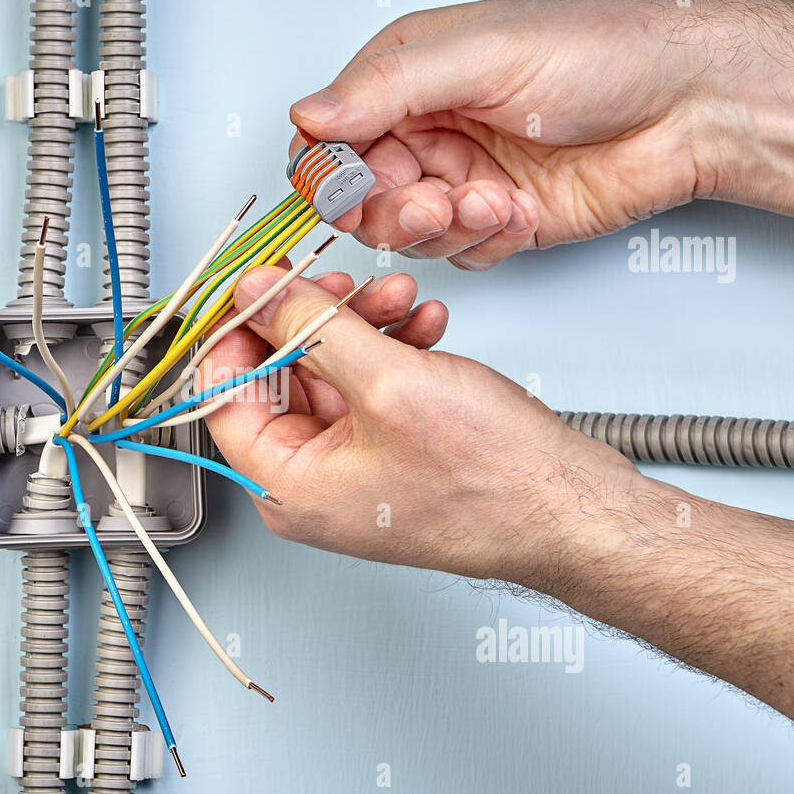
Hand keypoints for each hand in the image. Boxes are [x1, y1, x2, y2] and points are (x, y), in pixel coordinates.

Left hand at [201, 266, 641, 584]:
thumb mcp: (389, 383)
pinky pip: (370, 389)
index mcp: (286, 487)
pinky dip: (391, 350)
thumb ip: (311, 328)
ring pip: (330, 374)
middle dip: (313, 319)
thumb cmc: (494, 483)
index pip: (222, 396)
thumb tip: (257, 296)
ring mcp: (353, 471)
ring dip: (360, 326)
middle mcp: (311, 484)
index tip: (257, 286)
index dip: (237, 332)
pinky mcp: (392, 455)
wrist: (571, 512)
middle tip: (339, 282)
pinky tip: (423, 326)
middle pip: (278, 378)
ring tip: (400, 299)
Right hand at [289, 0, 721, 268]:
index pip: (330, 141)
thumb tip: (309, 115)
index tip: (355, 189)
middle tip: (436, 202)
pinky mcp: (497, 222)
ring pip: (410, 235)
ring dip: (451, 226)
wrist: (690, 105)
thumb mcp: (482, 54)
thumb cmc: (602, 54)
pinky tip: (525, 210)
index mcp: (409, 78)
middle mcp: (428, 130)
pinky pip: (462, 256)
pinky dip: (490, 242)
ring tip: (497, 199)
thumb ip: (386, 87)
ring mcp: (461, 178)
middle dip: (398, 210)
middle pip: (363, 200)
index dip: (334, 175)